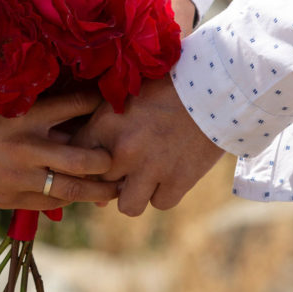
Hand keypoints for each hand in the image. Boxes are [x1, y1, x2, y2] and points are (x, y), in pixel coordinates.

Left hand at [71, 77, 223, 215]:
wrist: (216, 88)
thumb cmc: (168, 85)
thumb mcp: (129, 94)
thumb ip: (106, 123)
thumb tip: (93, 165)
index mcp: (107, 124)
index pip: (76, 156)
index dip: (84, 161)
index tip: (95, 160)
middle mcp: (124, 150)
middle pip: (100, 184)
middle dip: (111, 177)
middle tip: (126, 166)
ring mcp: (151, 169)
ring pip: (128, 206)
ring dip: (135, 194)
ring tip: (145, 177)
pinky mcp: (178, 181)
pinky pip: (160, 203)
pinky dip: (164, 192)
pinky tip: (170, 173)